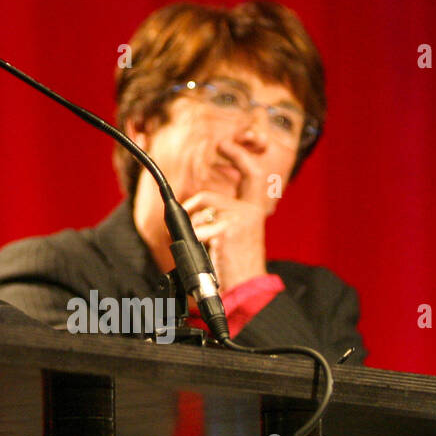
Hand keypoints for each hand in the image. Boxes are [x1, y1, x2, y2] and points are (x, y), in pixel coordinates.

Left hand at [183, 140, 270, 293]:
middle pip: (206, 196)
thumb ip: (216, 218)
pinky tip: (204, 252)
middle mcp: (250, 211)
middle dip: (188, 209)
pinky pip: (196, 228)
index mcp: (253, 212)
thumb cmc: (234, 269)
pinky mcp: (229, 228)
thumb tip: (187, 206)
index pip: (251, 174)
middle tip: (183, 225)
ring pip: (198, 210)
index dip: (238, 155)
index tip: (225, 143)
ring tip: (197, 247)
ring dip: (188, 228)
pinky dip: (192, 241)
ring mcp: (241, 218)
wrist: (247, 292)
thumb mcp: (227, 237)